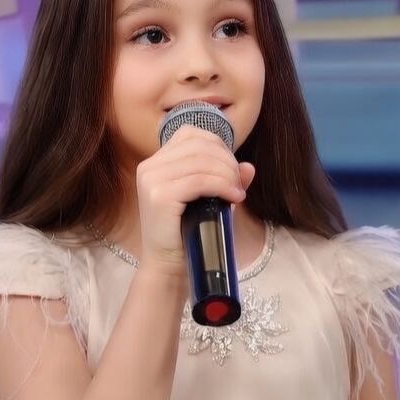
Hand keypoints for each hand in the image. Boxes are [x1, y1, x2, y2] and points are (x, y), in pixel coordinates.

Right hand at [134, 126, 256, 276]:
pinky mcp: (159, 196)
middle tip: (238, 185)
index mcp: (157, 161)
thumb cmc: (189, 232)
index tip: (232, 171)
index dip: (218, 147)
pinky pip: (199, 180)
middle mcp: (150, 166)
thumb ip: (226, 180)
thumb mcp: (210, 200)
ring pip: (201, 161)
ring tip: (237, 194)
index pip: (192, 134)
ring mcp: (151, 180)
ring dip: (227, 175)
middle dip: (227, 162)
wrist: (168, 265)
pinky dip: (222, 186)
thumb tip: (249, 167)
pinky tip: (234, 198)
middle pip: (199, 146)